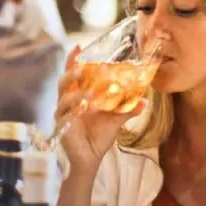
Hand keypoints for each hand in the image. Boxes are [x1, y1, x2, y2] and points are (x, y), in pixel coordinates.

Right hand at [57, 46, 145, 171]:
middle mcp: (68, 103)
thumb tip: (144, 100)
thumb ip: (127, 109)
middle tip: (82, 68)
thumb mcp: (115, 120)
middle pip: (63, 82)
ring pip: (63, 99)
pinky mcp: (62, 128)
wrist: (90, 158)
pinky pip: (64, 117)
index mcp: (79, 96)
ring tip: (89, 95)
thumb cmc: (98, 137)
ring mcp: (63, 115)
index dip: (73, 61)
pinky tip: (83, 110)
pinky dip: (74, 113)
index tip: (78, 47)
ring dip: (76, 95)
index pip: (73, 75)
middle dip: (71, 73)